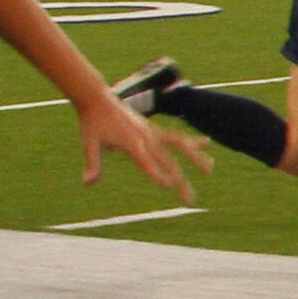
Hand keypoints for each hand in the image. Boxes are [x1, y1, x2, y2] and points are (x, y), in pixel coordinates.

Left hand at [78, 94, 210, 201]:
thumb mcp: (90, 143)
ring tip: (210, 169)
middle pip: (167, 161)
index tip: (169, 185)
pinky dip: (191, 141)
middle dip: (180, 181)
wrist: (98, 98)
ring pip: (180, 145)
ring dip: (196, 157)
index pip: (147, 161)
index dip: (157, 173)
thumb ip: (93, 164)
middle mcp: (146, 137)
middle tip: (190, 199)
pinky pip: (176, 137)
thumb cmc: (93, 122)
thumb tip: (88, 183)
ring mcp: (152, 132)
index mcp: (131, 142)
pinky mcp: (154, 129)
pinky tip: (206, 143)